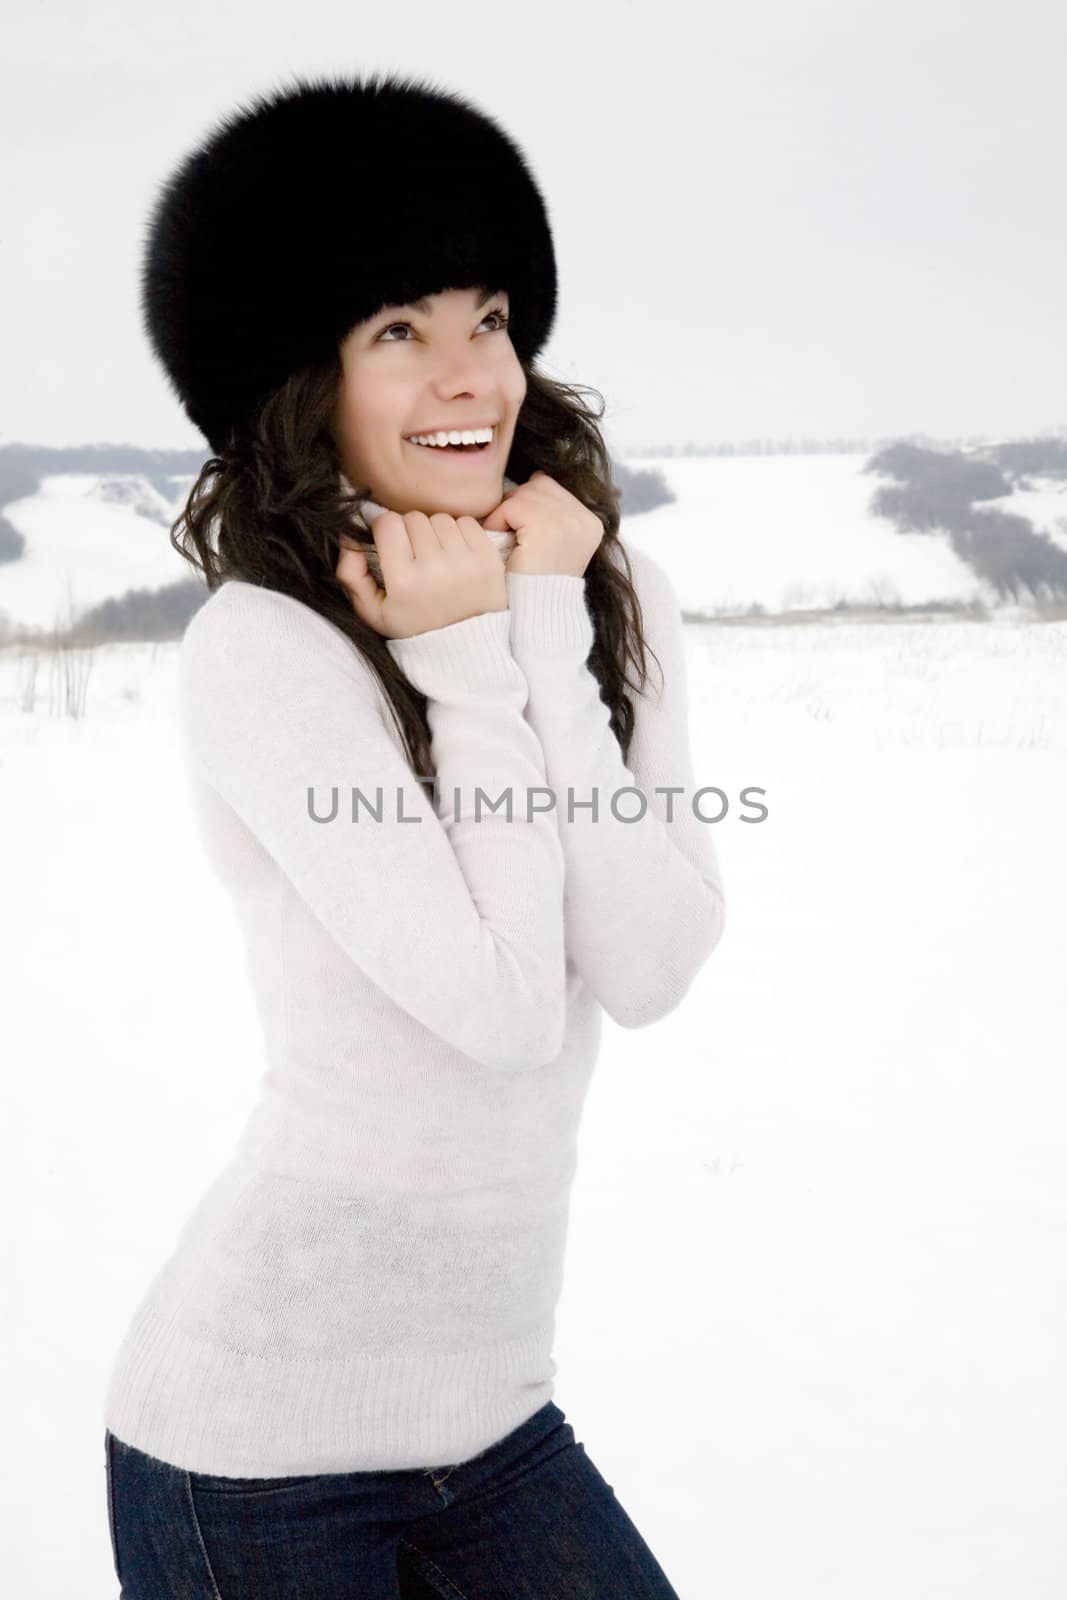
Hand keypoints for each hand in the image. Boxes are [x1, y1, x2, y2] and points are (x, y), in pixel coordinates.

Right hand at [335, 510, 506, 639]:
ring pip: (440, 519)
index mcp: (404, 581)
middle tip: (414, 555)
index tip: (390, 546)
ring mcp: (466, 563)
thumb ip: (350, 576)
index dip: (385, 530)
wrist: (464, 651)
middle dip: (410, 531)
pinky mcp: (489, 560)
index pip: (388, 523)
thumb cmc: (414, 629)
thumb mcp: (373, 613)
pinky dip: (459, 533)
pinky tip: (455, 556)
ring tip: (436, 557)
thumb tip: (348, 537)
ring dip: (435, 532)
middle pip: (414, 518)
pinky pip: (467, 523)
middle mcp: (435, 569)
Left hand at [481, 471, 602, 576]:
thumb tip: (527, 479)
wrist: (537, 614)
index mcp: (591, 522)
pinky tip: (505, 546)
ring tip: (511, 544)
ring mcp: (568, 522)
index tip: (526, 535)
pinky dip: (498, 523)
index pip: (549, 486)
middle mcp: (584, 519)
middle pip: (536, 485)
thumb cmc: (535, 581)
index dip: (528, 505)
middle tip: (515, 539)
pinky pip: (510, 507)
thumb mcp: (552, 543)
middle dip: (517, 507)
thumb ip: (548, 513)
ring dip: (506, 516)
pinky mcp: (546, 528)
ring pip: (522, 494)